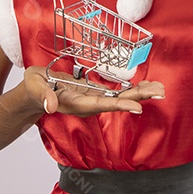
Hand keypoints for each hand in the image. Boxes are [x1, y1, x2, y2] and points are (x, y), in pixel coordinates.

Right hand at [22, 66, 164, 117]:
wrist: (33, 92)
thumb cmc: (33, 88)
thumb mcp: (33, 87)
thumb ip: (42, 95)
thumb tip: (50, 105)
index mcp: (75, 104)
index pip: (101, 105)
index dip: (119, 105)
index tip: (138, 107)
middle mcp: (88, 104)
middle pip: (117, 102)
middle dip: (138, 97)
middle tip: (160, 92)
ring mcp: (92, 99)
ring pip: (120, 98)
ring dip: (140, 93)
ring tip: (159, 89)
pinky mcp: (94, 93)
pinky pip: (117, 92)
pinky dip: (132, 89)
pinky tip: (145, 86)